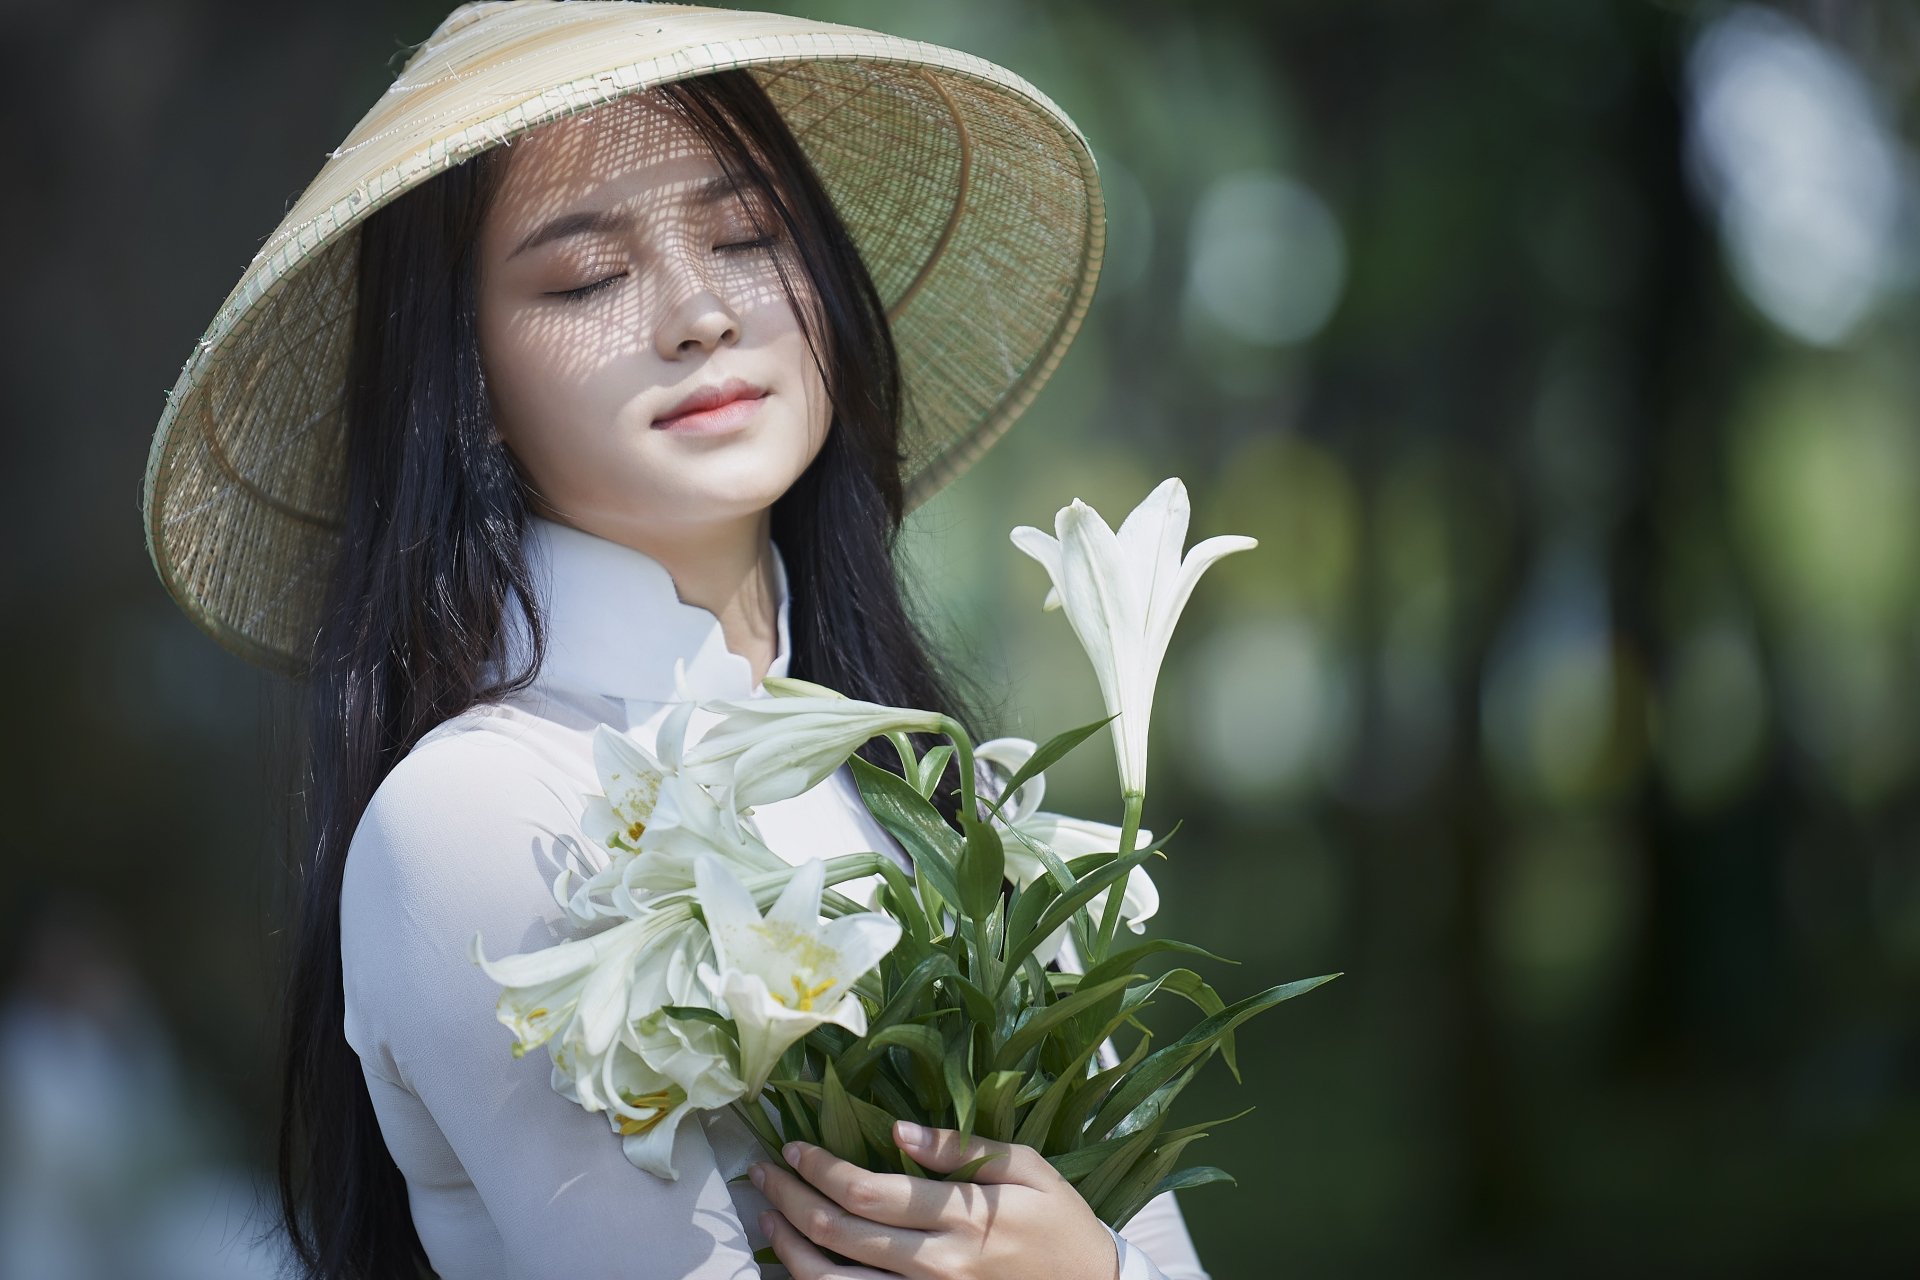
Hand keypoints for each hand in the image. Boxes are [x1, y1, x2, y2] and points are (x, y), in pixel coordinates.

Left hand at [750, 1119, 1118, 1279]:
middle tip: (764, 1173)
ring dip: (790, 1250)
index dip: (821, 1169)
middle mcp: (936, 1265)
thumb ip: (960, 1149)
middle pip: (840, 1235)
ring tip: (768, 1220)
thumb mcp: (1027, 1167)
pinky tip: (798, 1265)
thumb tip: (898, 1132)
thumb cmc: (1061, 1223)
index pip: (869, 1193)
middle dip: (791, 1199)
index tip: (794, 1147)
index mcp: (962, 1218)